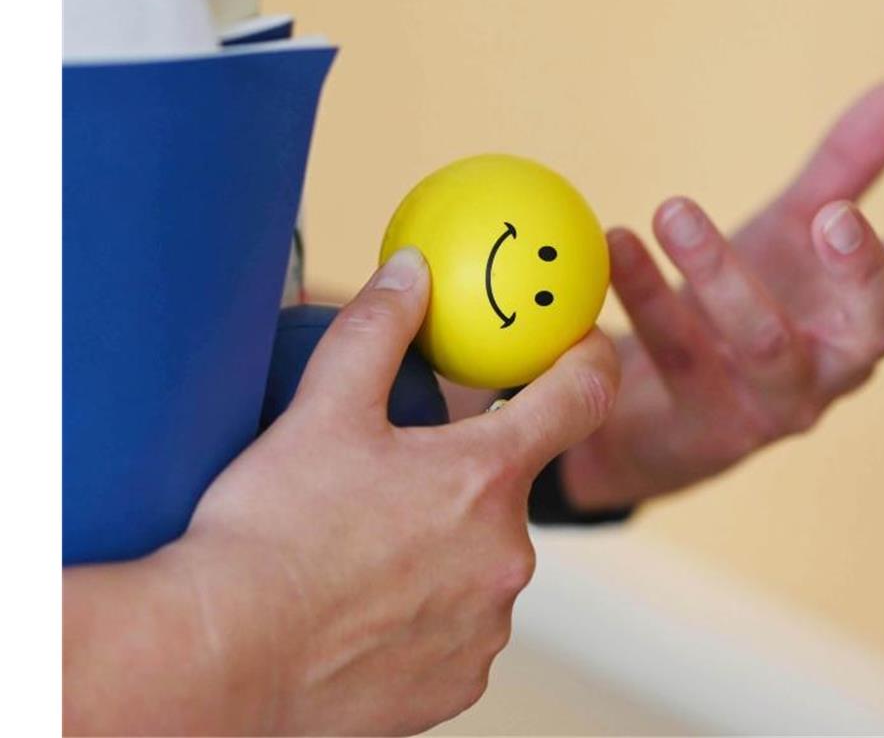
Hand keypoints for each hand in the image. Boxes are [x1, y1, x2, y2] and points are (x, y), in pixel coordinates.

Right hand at [64, 248, 617, 734]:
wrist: (223, 659)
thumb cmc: (272, 532)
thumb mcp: (321, 410)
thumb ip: (379, 329)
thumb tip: (414, 273)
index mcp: (486, 479)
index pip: (581, 397)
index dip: (588, 360)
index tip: (581, 347)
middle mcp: (507, 555)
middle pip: (506, 491)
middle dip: (462, 477)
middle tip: (389, 482)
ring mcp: (489, 626)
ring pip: (480, 564)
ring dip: (441, 549)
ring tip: (360, 554)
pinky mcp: (461, 683)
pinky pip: (460, 630)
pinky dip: (425, 613)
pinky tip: (363, 610)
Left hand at [562, 80, 883, 509]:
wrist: (652, 408)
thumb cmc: (735, 311)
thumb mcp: (785, 234)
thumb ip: (841, 170)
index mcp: (861, 310)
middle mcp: (835, 365)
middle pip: (880, 326)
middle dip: (863, 271)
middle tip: (832, 216)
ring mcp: (774, 404)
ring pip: (767, 344)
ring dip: (719, 273)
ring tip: (672, 208)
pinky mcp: (707, 429)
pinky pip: (678, 359)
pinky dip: (645, 295)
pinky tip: (619, 243)